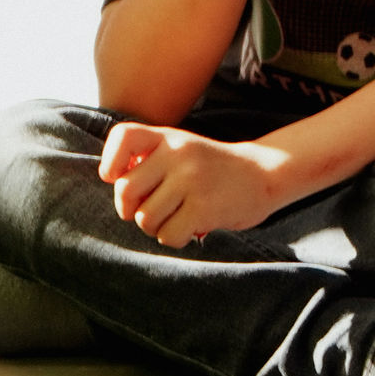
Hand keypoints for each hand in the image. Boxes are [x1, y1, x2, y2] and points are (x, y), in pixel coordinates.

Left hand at [98, 124, 295, 246]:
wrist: (264, 174)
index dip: (110, 161)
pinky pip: (167, 236)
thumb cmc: (211, 169)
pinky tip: (193, 225)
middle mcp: (179, 153)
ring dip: (158, 226)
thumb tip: (113, 179)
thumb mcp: (181, 151)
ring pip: (144, 219)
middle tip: (157, 207)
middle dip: (133, 209)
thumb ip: (147, 160)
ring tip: (180, 215)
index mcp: (169, 137)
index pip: (123, 137)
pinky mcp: (204, 206)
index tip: (116, 177)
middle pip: (125, 191)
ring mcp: (192, 178)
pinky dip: (176, 238)